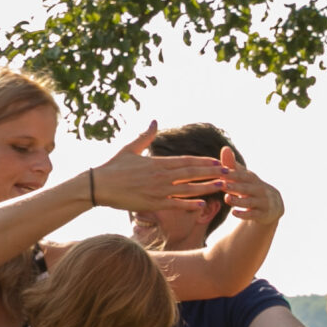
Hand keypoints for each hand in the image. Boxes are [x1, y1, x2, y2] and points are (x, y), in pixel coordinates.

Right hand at [88, 122, 224, 213]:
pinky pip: (175, 204)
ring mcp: (158, 191)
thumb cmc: (112, 167)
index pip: (186, 161)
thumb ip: (145, 136)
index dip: (203, 161)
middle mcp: (160, 176)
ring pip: (187, 189)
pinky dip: (189, 205)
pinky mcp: (152, 204)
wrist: (98, 186)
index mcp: (156, 162)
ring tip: (222, 186)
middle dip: (211, 173)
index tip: (216, 161)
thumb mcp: (129, 149)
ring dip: (206, 187)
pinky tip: (202, 204)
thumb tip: (155, 122)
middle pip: (191, 173)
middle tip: (228, 172)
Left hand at [217, 148, 282, 225]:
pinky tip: (233, 213)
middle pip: (246, 188)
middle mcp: (259, 189)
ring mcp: (262, 202)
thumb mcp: (244, 177)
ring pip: (249, 202)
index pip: (242, 175)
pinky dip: (244, 214)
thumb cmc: (251, 188)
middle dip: (235, 186)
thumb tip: (225, 148)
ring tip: (226, 199)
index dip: (232, 174)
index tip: (220, 173)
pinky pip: (253, 215)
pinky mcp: (263, 214)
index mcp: (252, 179)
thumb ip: (232, 165)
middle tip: (222, 185)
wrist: (272, 205)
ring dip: (238, 201)